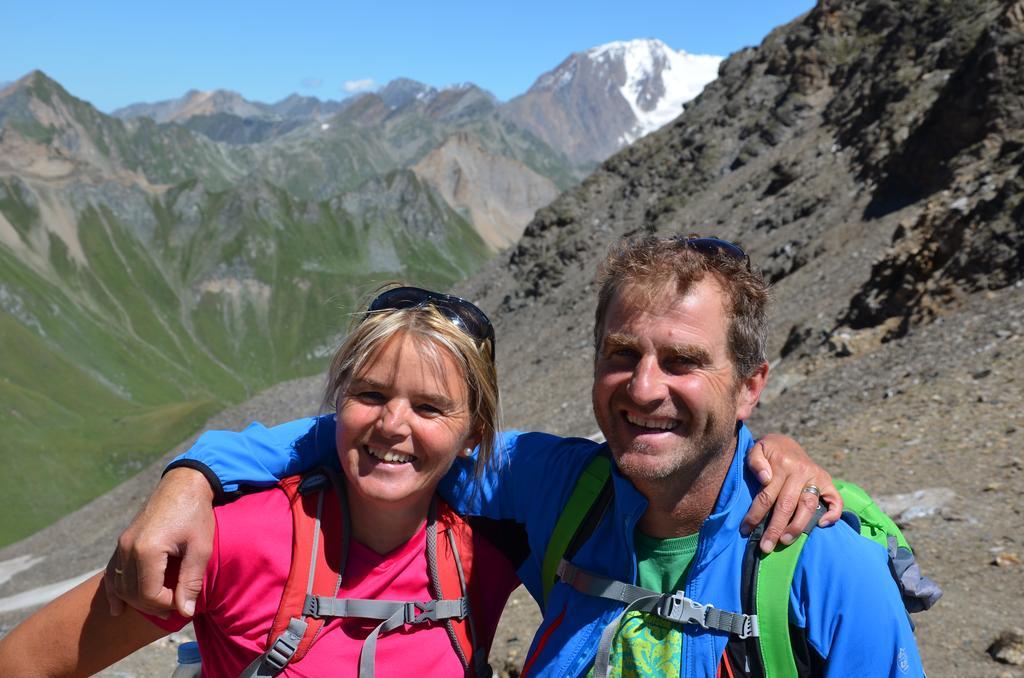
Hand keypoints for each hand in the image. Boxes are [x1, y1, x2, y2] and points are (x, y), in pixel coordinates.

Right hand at [103, 467, 214, 617]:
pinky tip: (117, 609)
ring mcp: (121, 544)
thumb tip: (183, 611)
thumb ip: (191, 580)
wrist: (184, 485)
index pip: (148, 594)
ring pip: (120, 585)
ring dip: (136, 601)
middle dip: (153, 605)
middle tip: (174, 606)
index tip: (183, 601)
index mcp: (147, 549)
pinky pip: (112, 573)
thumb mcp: (201, 547)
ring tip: (158, 606)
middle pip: (132, 593)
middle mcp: (128, 548)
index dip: (165, 604)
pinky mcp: (122, 542)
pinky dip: (114, 592)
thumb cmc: (196, 514)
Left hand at [743, 434, 841, 552]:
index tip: (745, 530)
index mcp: (782, 464)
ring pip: (808, 506)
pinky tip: (821, 525)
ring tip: (785, 541)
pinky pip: (836, 499)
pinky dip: (833, 513)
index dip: (755, 515)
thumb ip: (755, 462)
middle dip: (775, 529)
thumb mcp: (756, 449)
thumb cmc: (768, 451)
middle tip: (766, 547)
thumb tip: (764, 478)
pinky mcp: (828, 481)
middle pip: (787, 505)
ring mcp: (817, 476)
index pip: (767, 495)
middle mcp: (801, 471)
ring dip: (797, 527)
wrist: (784, 442)